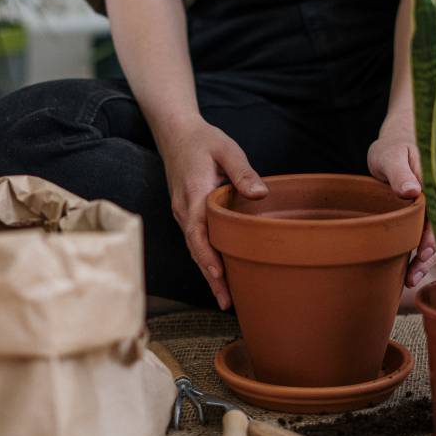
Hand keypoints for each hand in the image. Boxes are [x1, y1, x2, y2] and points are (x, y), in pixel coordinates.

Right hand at [159, 116, 267, 309]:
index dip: (208, 257)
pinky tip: (219, 274)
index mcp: (193, 195)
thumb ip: (242, 171)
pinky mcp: (186, 214)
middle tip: (228, 303)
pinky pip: (196, 241)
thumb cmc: (203, 140)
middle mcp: (184, 210)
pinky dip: (205, 259)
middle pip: (195, 250)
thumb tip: (260, 194)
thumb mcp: (226, 149)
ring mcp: (183, 214)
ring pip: (195, 249)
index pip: (198, 233)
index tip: (219, 276)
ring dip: (208, 273)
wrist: (175, 133)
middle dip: (210, 277)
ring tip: (226, 298)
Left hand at [367, 111, 435, 287]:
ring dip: (425, 259)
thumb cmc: (392, 148)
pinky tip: (411, 271)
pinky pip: (425, 237)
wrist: (394, 146)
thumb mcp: (391, 156)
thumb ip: (400, 172)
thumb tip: (412, 191)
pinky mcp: (424, 218)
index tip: (423, 252)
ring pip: (434, 237)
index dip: (433, 235)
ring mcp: (433, 210)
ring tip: (411, 279)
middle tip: (414, 273)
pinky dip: (419, 254)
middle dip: (429, 254)